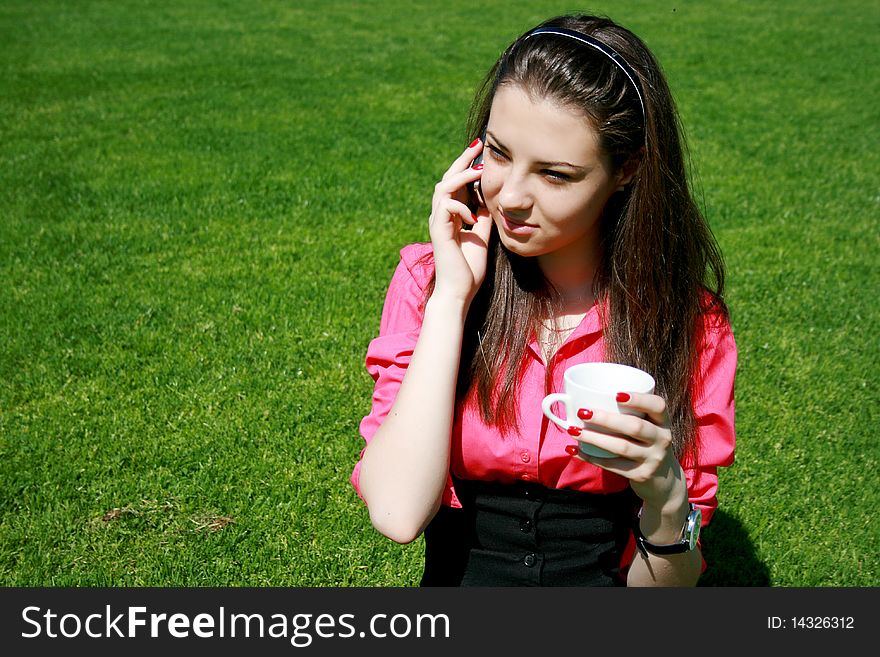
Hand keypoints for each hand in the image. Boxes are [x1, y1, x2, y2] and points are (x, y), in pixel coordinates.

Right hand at [428, 139, 492, 305]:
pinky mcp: (439, 231)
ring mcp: (438, 222)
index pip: (457, 183)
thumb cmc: (469, 268)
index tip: (482, 150)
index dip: (467, 166)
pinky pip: (445, 207)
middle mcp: (442, 215)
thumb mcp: (482, 235)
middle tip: (478, 145)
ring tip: (479, 170)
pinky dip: (460, 207)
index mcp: (452, 215)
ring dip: (461, 176)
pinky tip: (473, 217)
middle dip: (463, 160)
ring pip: (443, 188)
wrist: (459, 291)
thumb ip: (483, 216)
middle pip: (447, 178)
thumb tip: (491, 199)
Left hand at [567, 392, 687, 511]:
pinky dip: (591, 457)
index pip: (658, 406)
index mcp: (663, 422)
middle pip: (635, 426)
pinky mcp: (641, 475)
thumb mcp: (648, 426)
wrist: (663, 481)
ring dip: (594, 438)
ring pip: (621, 446)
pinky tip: (574, 450)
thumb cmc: (646, 443)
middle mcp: (662, 439)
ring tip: (573, 430)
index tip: (616, 395)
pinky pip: (612, 466)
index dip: (639, 399)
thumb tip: (586, 395)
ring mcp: (653, 459)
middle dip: (606, 419)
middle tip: (582, 412)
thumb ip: (631, 413)